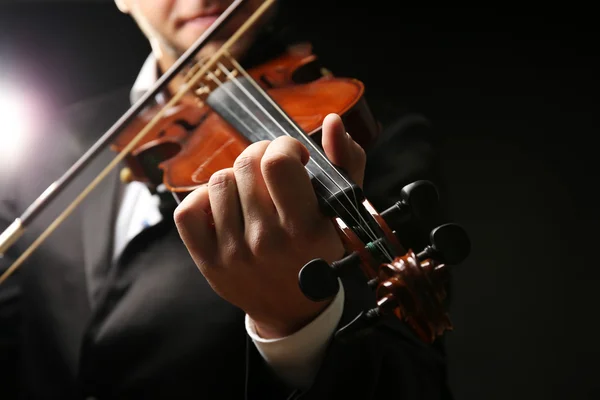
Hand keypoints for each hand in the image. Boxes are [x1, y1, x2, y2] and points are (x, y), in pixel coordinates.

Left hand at [174, 113, 365, 337]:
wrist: (295, 308)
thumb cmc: (319, 252)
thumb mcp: (341, 212)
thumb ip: (345, 163)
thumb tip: (332, 121)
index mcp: (305, 228)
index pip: (278, 162)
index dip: (285, 146)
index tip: (295, 157)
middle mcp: (267, 242)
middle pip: (246, 164)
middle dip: (261, 155)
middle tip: (271, 170)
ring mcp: (234, 254)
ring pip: (218, 182)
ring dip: (236, 178)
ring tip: (251, 192)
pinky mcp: (209, 263)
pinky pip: (187, 211)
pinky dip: (203, 199)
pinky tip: (224, 207)